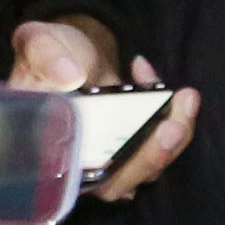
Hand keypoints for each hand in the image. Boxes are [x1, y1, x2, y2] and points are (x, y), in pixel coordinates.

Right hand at [6, 21, 191, 197]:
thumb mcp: (38, 41)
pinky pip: (156, 143)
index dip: (108, 171)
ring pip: (142, 168)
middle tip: (173, 126)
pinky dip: (170, 116)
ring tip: (186, 98)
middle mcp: (75, 161)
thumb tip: (69, 76)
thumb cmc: (48, 48)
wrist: (73, 45)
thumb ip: (45, 55)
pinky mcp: (131, 142)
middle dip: (150, 157)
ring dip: (172, 140)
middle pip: (116, 183)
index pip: (74, 178)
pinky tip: (157, 80)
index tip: (134, 145)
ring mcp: (107, 155)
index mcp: (43, 147)